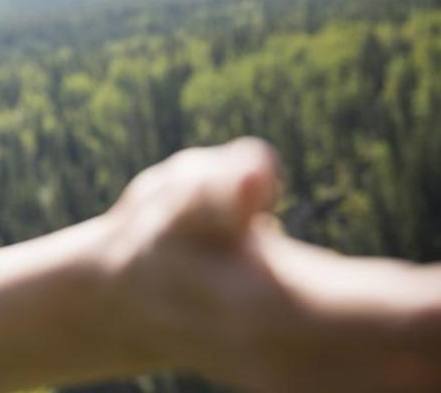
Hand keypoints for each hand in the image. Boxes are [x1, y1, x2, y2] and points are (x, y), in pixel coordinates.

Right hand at [105, 137, 440, 391]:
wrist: (132, 302)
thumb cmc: (162, 233)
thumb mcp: (175, 194)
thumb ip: (218, 186)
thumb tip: (258, 171)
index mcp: (274, 309)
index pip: (398, 314)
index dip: (440, 307)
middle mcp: (302, 362)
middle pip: (420, 360)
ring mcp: (315, 385)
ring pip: (412, 379)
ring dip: (438, 350)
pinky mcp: (323, 388)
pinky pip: (397, 383)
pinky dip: (424, 362)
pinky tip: (437, 340)